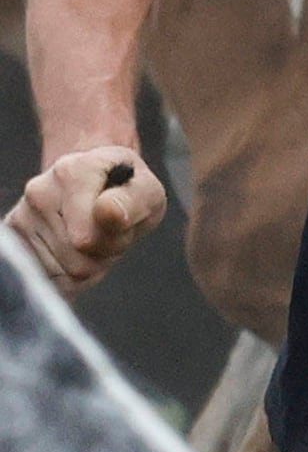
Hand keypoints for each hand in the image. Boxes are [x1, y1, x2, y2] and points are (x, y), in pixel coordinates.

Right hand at [10, 146, 165, 291]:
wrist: (97, 183)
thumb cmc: (127, 189)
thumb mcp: (147, 191)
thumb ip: (132, 202)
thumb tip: (108, 212)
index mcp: (73, 172)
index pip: (88, 239)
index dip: (114, 242)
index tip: (122, 223)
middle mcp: (39, 192)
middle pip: (79, 261)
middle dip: (104, 254)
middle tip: (110, 231)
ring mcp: (22, 217)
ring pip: (65, 273)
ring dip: (88, 264)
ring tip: (93, 237)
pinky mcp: (16, 239)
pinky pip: (50, 279)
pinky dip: (70, 275)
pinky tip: (75, 250)